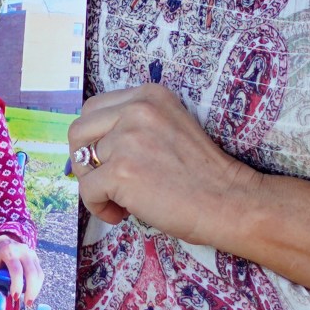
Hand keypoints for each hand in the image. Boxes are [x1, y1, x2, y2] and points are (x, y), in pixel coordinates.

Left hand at [0, 234, 42, 303]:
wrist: (2, 239)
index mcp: (8, 251)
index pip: (16, 270)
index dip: (17, 285)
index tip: (14, 296)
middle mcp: (23, 251)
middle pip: (32, 272)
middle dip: (31, 290)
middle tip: (27, 303)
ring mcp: (31, 253)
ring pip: (38, 273)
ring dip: (36, 289)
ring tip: (29, 300)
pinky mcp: (35, 258)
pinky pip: (40, 273)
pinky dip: (37, 284)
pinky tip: (31, 292)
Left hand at [67, 84, 263, 245]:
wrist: (230, 200)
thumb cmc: (203, 173)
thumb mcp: (169, 127)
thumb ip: (134, 126)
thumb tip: (90, 148)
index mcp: (149, 95)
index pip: (94, 109)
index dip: (94, 138)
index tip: (108, 160)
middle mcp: (136, 109)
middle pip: (79, 131)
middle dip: (84, 160)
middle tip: (104, 182)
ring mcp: (127, 139)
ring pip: (82, 164)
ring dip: (96, 187)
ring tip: (120, 202)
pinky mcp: (122, 171)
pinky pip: (88, 191)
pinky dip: (98, 208)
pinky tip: (120, 214)